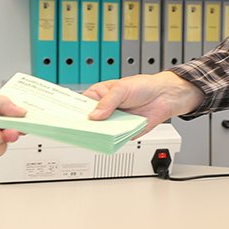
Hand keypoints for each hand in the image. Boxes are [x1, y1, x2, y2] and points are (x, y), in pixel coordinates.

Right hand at [83, 72, 204, 130]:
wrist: (165, 96)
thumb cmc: (143, 86)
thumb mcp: (122, 88)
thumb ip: (108, 102)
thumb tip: (94, 115)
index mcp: (99, 96)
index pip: (79, 105)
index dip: (71, 111)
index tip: (63, 118)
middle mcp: (104, 111)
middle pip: (88, 122)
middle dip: (82, 126)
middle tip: (74, 130)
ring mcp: (114, 122)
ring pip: (100, 133)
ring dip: (96, 136)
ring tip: (88, 137)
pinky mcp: (124, 133)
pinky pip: (115, 140)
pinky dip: (111, 142)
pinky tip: (106, 142)